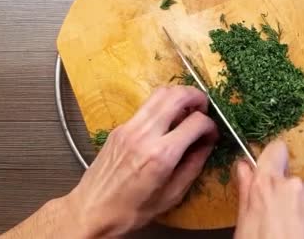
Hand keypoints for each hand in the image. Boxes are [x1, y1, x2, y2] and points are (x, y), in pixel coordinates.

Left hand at [66, 86, 218, 237]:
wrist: (91, 211)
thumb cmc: (130, 210)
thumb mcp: (172, 195)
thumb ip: (194, 166)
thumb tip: (207, 144)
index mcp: (161, 155)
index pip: (196, 122)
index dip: (211, 126)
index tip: (211, 134)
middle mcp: (144, 135)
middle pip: (177, 95)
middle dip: (197, 97)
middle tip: (204, 108)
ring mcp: (129, 128)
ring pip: (160, 93)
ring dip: (179, 96)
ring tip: (187, 110)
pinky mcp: (120, 127)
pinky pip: (147, 106)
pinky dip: (163, 106)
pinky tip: (167, 122)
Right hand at [234, 141, 303, 238]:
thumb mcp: (245, 228)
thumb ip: (247, 193)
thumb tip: (243, 170)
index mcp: (269, 187)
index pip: (275, 151)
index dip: (273, 159)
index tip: (271, 167)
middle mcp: (297, 187)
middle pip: (292, 181)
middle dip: (287, 198)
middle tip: (278, 223)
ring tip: (294, 237)